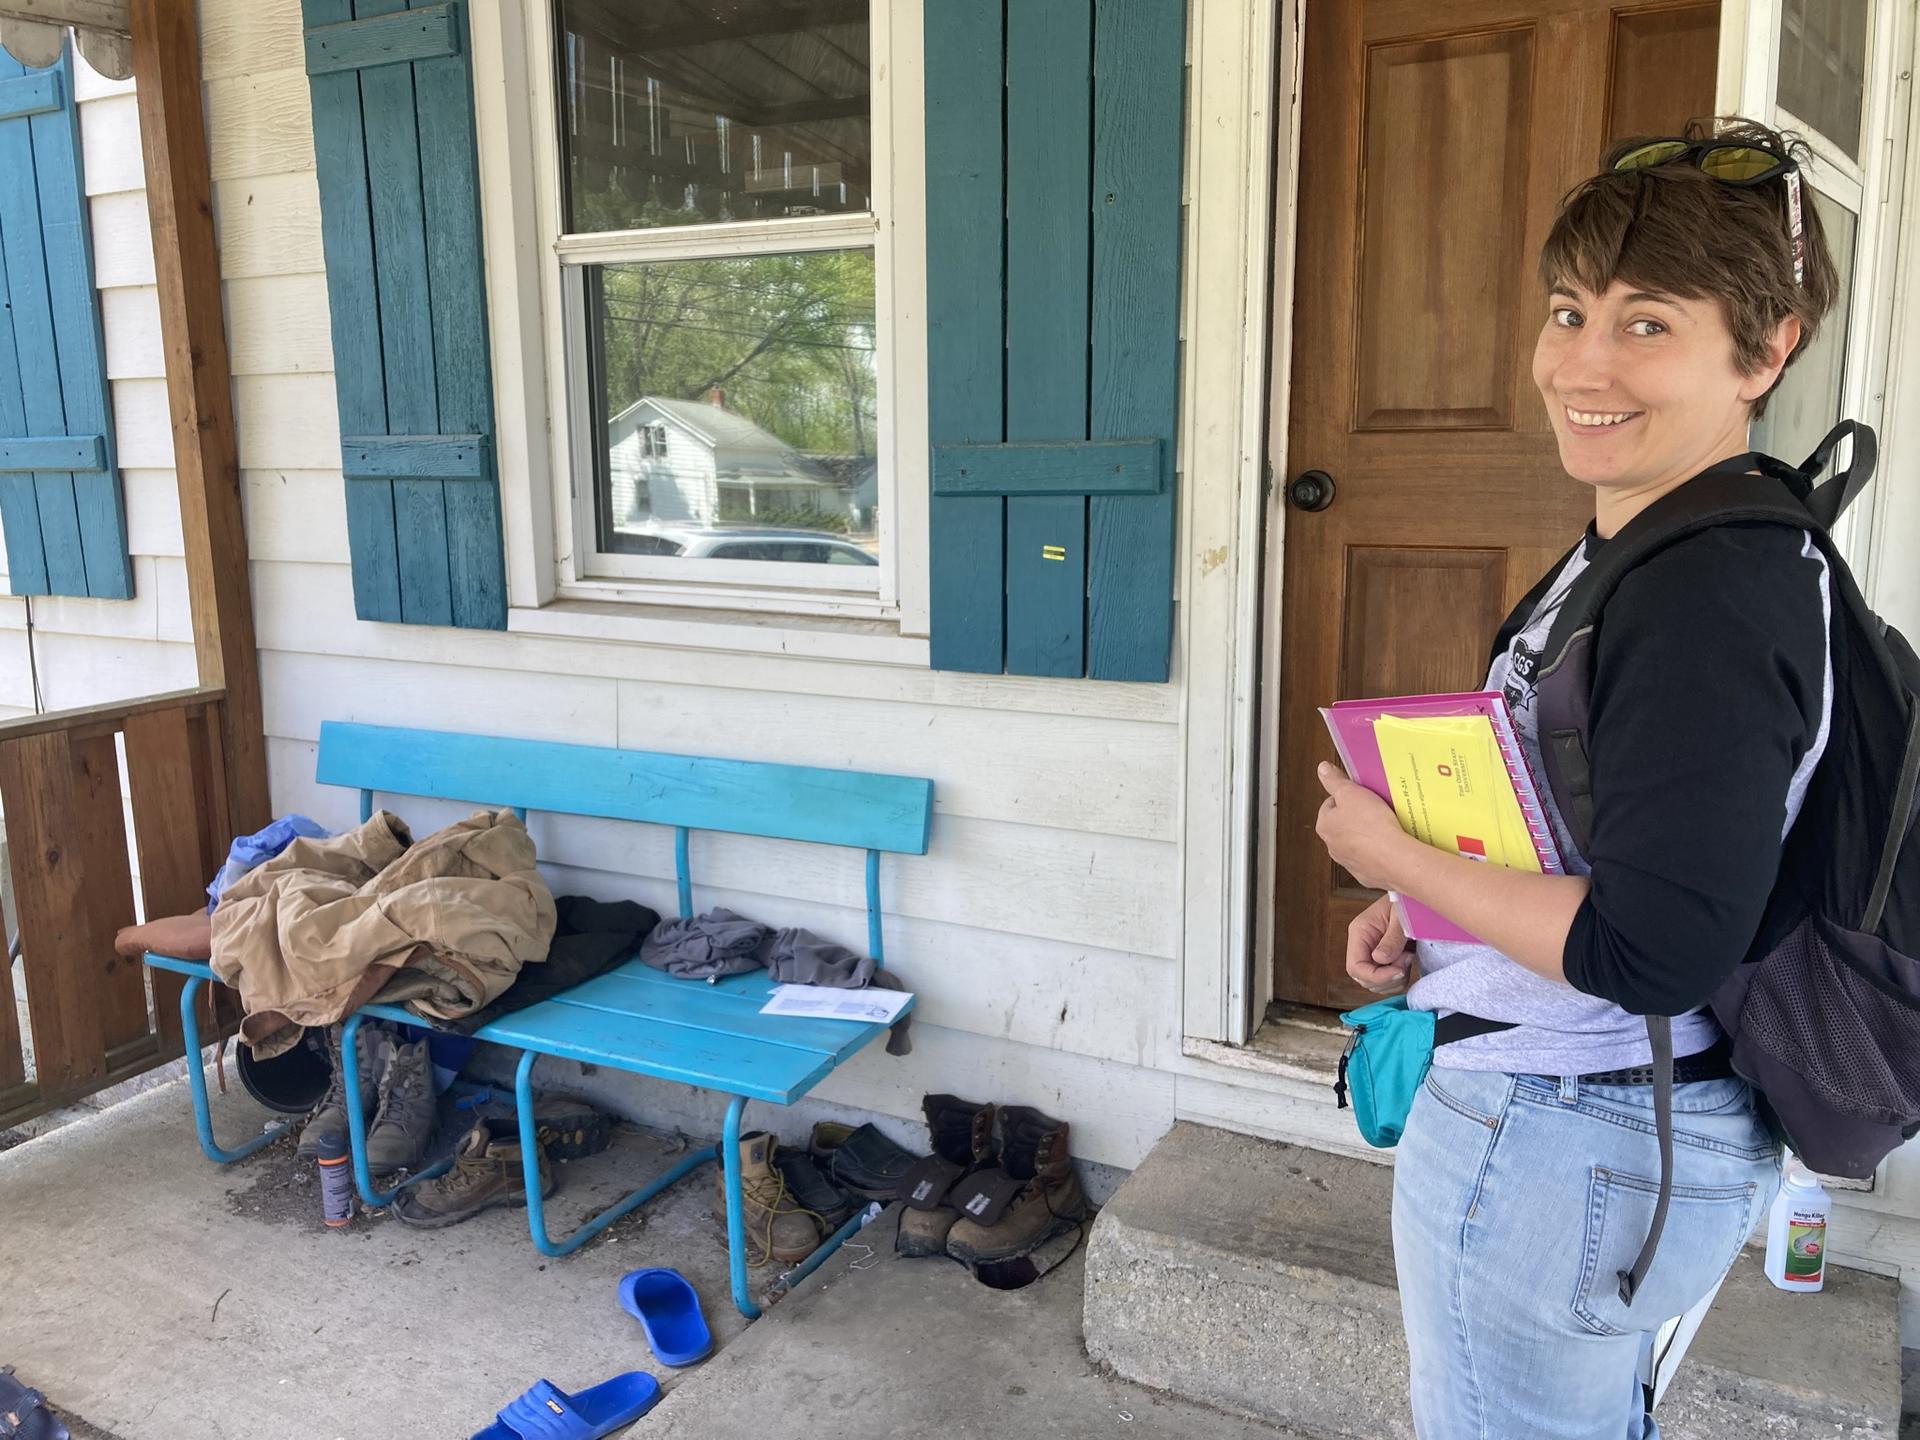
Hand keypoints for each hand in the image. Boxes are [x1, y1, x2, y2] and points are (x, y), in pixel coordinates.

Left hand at [1315, 762, 1411, 890]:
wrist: (1394, 858)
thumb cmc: (1371, 826)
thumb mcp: (1351, 792)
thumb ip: (1335, 781)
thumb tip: (1323, 769)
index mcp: (1325, 825)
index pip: (1331, 805)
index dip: (1347, 797)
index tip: (1359, 795)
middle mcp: (1333, 846)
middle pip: (1344, 824)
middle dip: (1358, 817)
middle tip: (1374, 809)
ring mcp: (1350, 862)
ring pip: (1358, 842)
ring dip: (1368, 835)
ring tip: (1385, 825)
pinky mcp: (1367, 874)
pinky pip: (1373, 858)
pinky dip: (1380, 851)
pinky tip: (1391, 843)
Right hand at [1346, 894, 1412, 993]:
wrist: (1414, 899)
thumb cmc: (1407, 902)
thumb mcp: (1401, 917)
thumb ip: (1392, 938)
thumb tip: (1380, 959)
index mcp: (1360, 932)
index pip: (1355, 967)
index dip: (1376, 976)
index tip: (1400, 971)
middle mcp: (1361, 946)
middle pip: (1364, 979)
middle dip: (1387, 978)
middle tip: (1407, 960)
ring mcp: (1372, 954)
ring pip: (1375, 984)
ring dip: (1395, 980)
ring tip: (1408, 958)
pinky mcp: (1384, 960)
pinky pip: (1386, 982)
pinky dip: (1399, 980)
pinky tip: (1408, 962)